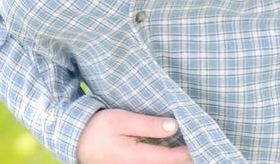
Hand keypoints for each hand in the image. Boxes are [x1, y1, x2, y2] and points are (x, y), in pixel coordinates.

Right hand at [77, 109, 193, 163]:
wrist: (75, 140)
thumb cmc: (97, 127)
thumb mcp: (121, 120)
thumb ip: (148, 124)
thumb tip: (175, 125)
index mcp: (136, 158)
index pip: (171, 159)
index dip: (189, 152)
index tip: (204, 142)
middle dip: (186, 158)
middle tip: (204, 146)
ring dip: (176, 160)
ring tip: (192, 149)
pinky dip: (166, 160)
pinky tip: (173, 153)